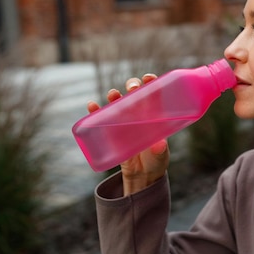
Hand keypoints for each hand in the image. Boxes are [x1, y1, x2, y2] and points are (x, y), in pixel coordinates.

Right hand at [87, 74, 169, 195]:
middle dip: (132, 86)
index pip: (154, 93)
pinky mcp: (113, 131)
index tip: (148, 78)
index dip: (151, 82)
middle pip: (135, 93)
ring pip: (118, 102)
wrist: (142, 175)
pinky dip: (96, 110)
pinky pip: (102, 117)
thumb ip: (160, 150)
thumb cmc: (156, 160)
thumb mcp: (161, 155)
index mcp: (155, 115)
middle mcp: (140, 114)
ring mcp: (125, 121)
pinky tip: (92, 105)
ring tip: (112, 94)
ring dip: (114, 95)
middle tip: (132, 88)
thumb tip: (159, 145)